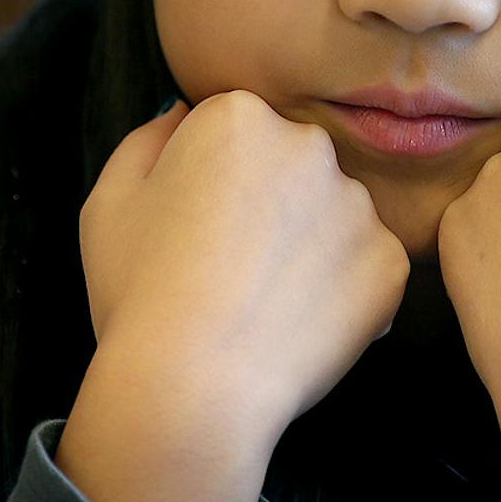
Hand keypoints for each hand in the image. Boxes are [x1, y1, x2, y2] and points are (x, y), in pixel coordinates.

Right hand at [78, 90, 411, 442]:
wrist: (192, 386)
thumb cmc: (138, 291)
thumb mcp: (110, 200)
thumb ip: (149, 140)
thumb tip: (183, 115)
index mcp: (237, 115)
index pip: (236, 132)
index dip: (212, 183)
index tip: (195, 229)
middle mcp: (307, 143)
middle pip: (292, 164)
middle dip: (270, 203)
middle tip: (231, 266)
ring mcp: (357, 203)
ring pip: (333, 214)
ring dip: (310, 245)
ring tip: (265, 301)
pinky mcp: (390, 261)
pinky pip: (368, 267)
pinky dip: (344, 293)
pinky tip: (299, 324)